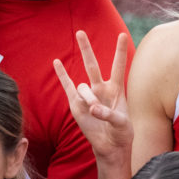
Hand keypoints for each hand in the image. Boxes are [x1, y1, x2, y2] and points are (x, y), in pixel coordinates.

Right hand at [53, 31, 131, 162]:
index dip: (120, 51)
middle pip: (92, 65)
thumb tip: (92, 109)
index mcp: (116, 89)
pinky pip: (67, 87)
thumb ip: (109, 114)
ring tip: (95, 112)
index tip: (122, 35)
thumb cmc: (121, 132)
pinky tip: (56, 62)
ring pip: (83, 88)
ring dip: (89, 99)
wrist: (110, 145)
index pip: (118, 66)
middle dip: (86, 49)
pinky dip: (62, 75)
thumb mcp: (122, 124)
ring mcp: (88, 96)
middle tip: (80, 32)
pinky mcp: (77, 105)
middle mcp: (101, 89)